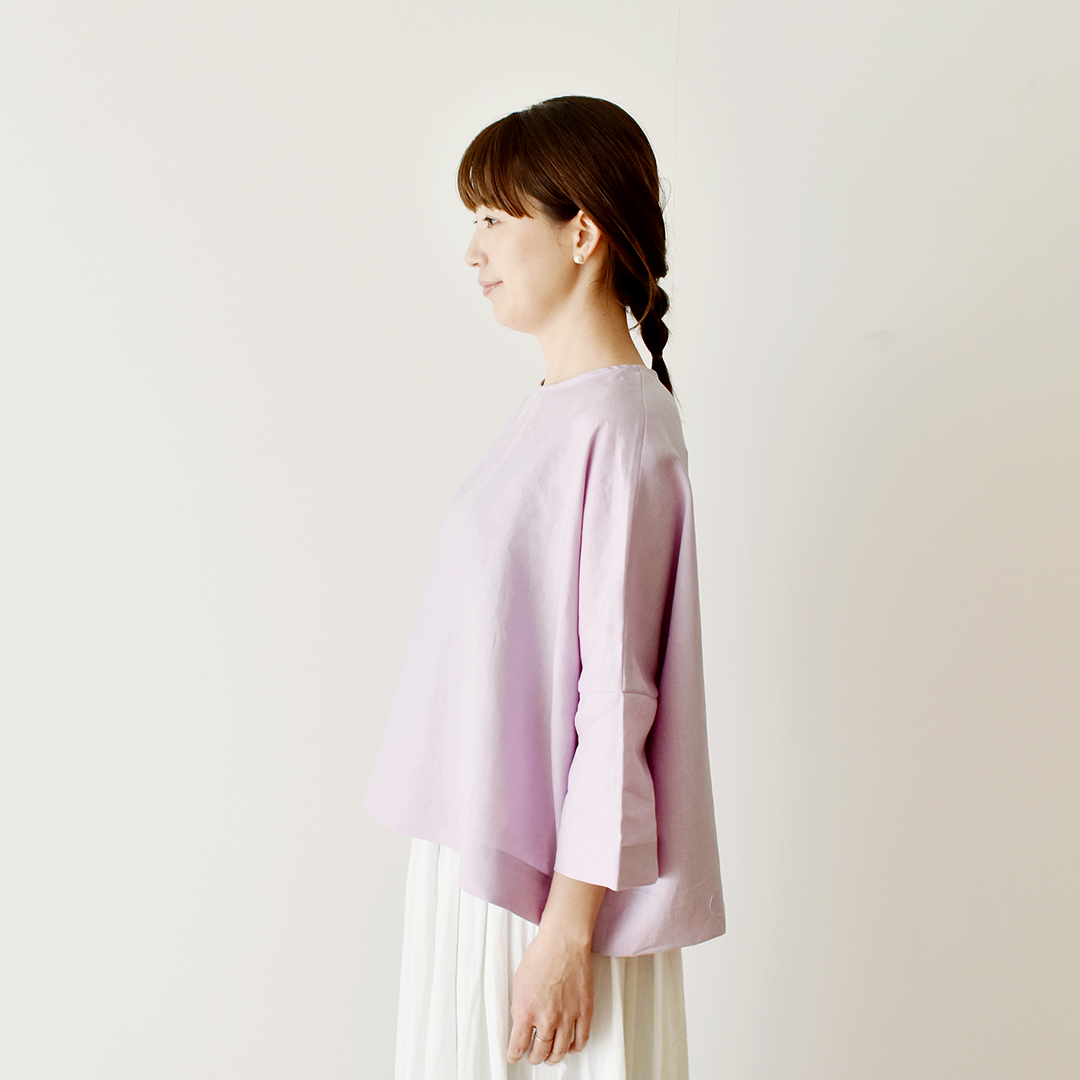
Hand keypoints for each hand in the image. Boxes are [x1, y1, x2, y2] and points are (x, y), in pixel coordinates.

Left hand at [506, 926, 593, 1065]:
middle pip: (540, 1051)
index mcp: (526, 1011)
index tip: (514, 1057)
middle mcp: (546, 1018)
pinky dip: (575, 1047)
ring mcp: (567, 1017)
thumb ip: (520, 1005)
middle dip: (534, 1057)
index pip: (518, 1046)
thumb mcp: (519, 982)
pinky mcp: (584, 1011)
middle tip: (533, 1057)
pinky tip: (571, 1047)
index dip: (514, 1055)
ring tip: (551, 1057)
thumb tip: (521, 1020)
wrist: (563, 942)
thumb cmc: (541, 955)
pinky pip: (581, 1039)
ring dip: (554, 1057)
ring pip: (560, 1050)